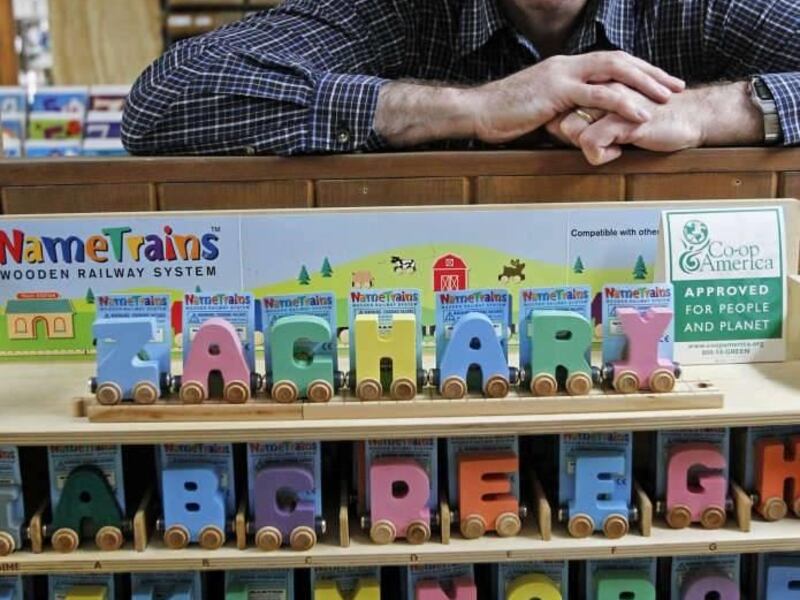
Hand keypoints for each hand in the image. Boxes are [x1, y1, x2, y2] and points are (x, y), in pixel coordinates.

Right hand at [470, 51, 684, 143]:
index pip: (609, 62)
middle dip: (651, 72)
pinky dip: (624, 103)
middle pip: (620, 60)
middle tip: (675, 84)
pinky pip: (599, 95)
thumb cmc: (502, 115)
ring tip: (668, 96)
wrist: (477, 111)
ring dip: (645, 83)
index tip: (659, 81)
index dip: (637, 70)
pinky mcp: (558, 91)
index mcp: (564, 67)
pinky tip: (642, 113)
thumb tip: (575, 121)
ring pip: (615, 72)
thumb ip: (560, 108)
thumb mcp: (537, 108)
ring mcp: (563, 75)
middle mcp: (567, 64)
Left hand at [547, 82, 761, 164]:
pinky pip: (591, 143)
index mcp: (600, 85)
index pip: (560, 108)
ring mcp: (611, 104)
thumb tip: (565, 128)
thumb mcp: (618, 112)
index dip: (565, 129)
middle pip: (560, 121)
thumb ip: (595, 114)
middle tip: (600, 144)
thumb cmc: (655, 116)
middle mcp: (602, 90)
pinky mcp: (623, 120)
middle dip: (571, 140)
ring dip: (585, 148)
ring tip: (611, 147)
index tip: (584, 139)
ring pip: (570, 131)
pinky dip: (601, 156)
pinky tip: (621, 151)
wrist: (692, 114)